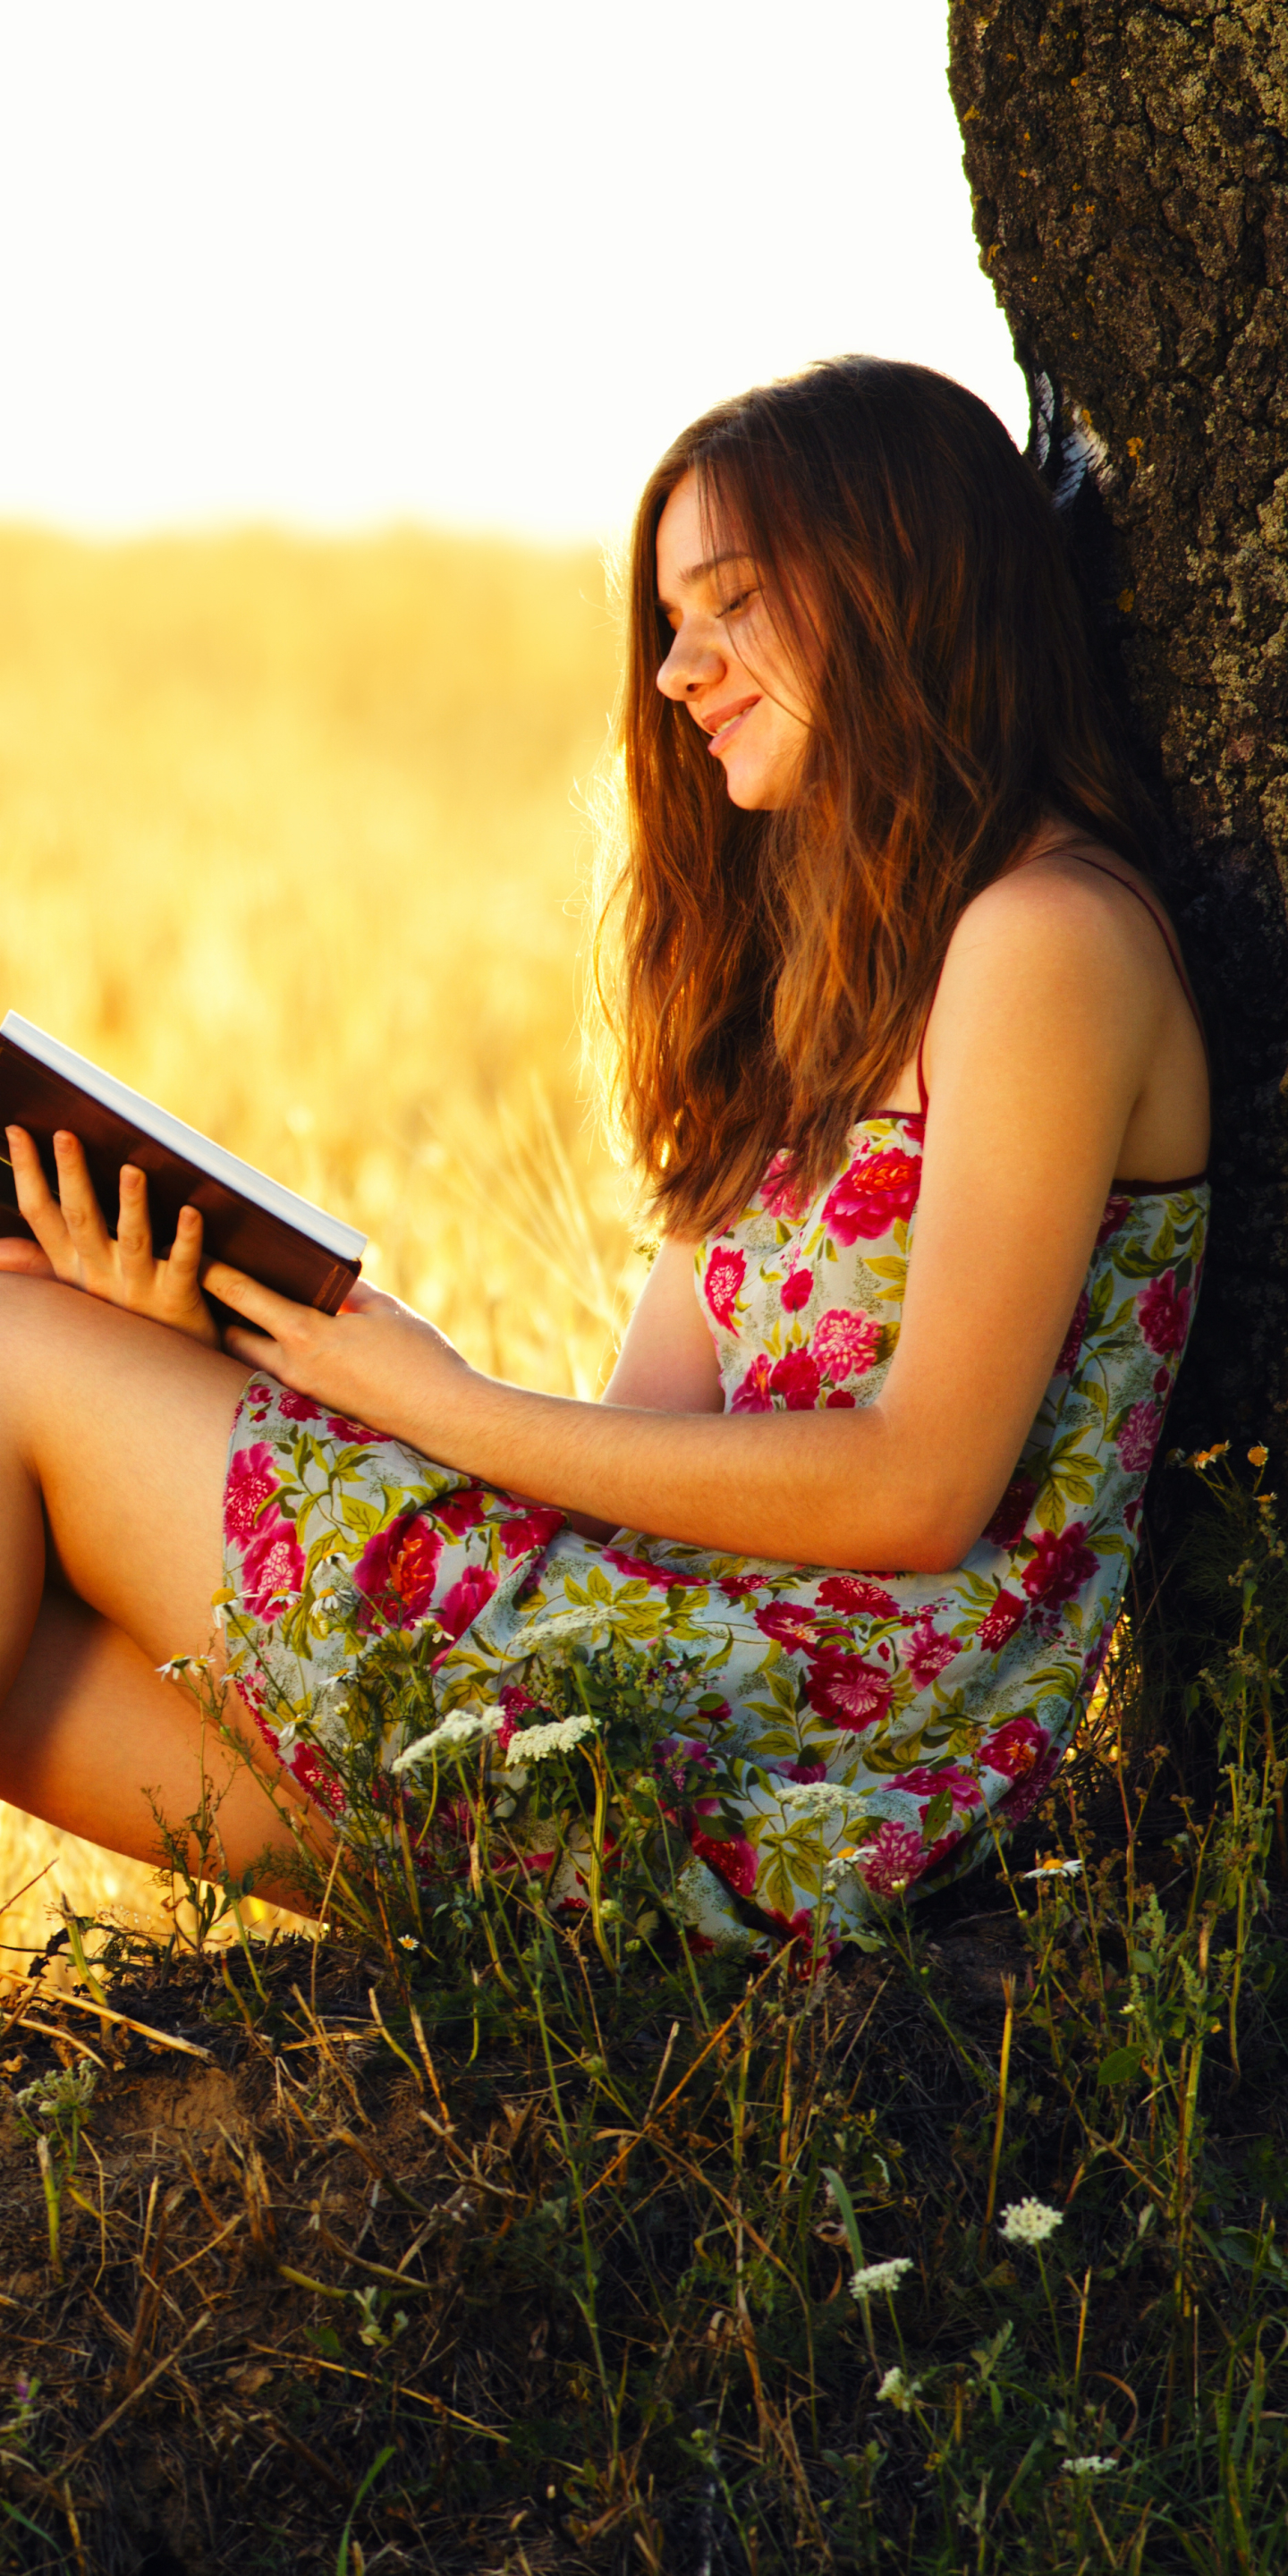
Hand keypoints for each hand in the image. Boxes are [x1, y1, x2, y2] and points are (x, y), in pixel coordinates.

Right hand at [0, 1127, 220, 1346]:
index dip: (29, 1174)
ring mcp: (138, 1290)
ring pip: (132, 1241)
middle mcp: (100, 1277)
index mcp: (73, 1270)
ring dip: (131, 1205)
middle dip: (71, 1177)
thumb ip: (39, 1269)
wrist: (159, 1387)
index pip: (42, 1216)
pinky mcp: (177, 1302)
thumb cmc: (122, 1326)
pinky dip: (187, 1241)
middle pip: (82, 1221)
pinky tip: (192, 1213)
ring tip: (132, 1170)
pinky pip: (182, 1267)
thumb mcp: (74, 1297)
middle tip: (66, 1135)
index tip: (17, 1131)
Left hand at [204, 1262, 470, 1431]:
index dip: (215, 1272)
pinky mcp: (319, 1409)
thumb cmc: (421, 1358)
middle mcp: (295, 1368)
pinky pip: (280, 1380)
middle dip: (217, 1314)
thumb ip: (350, 1293)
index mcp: (307, 1334)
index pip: (243, 1296)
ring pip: (253, 1364)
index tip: (193, 1255)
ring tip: (237, 1317)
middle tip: (206, 1288)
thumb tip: (330, 1279)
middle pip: (233, 1337)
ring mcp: (305, 1394)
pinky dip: (271, 1360)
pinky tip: (283, 1348)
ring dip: (242, 1341)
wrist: (444, 1417)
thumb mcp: (386, 1311)